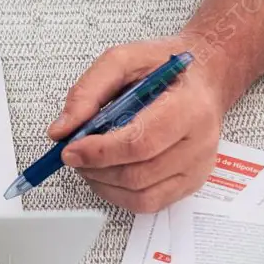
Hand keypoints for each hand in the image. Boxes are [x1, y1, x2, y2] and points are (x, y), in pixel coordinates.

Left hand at [48, 37, 226, 213]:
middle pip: (138, 174)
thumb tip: (62, 130)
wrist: (202, 77)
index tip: (70, 149)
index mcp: (188, 108)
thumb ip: (88, 92)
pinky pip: (150, 203)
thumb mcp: (122, 60)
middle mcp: (199, 142)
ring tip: (88, 162)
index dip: (98, 152)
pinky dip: (118, 194)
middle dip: (95, 168)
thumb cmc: (163, 67)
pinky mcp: (191, 182)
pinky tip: (106, 174)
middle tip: (73, 154)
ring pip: (142, 195)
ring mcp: (197, 167)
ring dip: (103, 183)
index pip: (139, 144)